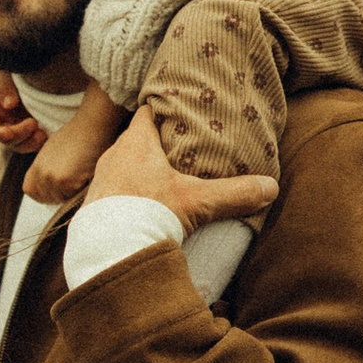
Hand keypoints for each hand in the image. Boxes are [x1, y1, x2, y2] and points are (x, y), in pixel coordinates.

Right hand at [0, 67, 39, 154]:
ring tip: (42, 134)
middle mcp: (3, 125)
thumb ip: (3, 86)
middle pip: (8, 140)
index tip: (8, 133)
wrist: (21, 71)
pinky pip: (37, 141)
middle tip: (33, 123)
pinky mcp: (34, 130)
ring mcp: (19, 129)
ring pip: (22, 145)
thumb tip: (10, 104)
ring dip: (32, 143)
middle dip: (20, 135)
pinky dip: (42, 141)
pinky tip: (49, 134)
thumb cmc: (5, 72)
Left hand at [23, 85, 126, 203]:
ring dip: (72, 193)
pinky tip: (87, 175)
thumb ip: (46, 170)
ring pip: (61, 199)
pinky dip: (81, 190)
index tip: (57, 187)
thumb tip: (50, 189)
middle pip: (47, 198)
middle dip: (60, 194)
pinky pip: (74, 197)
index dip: (43, 193)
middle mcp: (41, 173)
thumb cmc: (78, 137)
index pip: (30, 191)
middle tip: (74, 180)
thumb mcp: (52, 152)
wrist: (92, 125)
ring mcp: (52, 178)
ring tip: (81, 176)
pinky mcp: (66, 182)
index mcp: (36, 166)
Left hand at [86, 104, 277, 235]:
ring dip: (139, 172)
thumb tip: (270, 187)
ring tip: (161, 180)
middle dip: (156, 143)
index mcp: (136, 143)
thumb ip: (234, 194)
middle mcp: (113, 157)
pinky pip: (112, 193)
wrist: (106, 254)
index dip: (163, 108)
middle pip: (136, 140)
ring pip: (123, 167)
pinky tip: (140, 209)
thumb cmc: (147, 216)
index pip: (147, 112)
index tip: (179, 110)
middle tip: (178, 148)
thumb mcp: (197, 203)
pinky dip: (126, 196)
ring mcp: (100, 183)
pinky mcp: (92, 209)